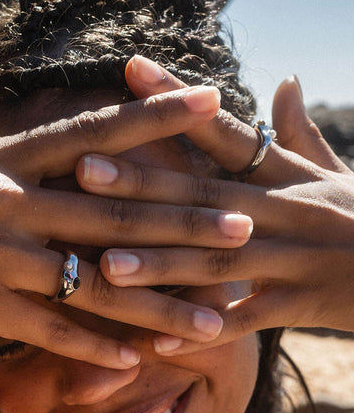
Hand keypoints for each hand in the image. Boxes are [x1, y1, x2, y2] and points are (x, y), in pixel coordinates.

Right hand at [0, 27, 254, 381]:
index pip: (85, 135)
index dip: (150, 119)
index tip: (209, 103)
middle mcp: (2, 202)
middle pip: (109, 211)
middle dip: (180, 221)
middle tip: (243, 226)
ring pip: (91, 280)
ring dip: (157, 303)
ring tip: (214, 318)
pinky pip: (47, 329)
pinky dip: (93, 347)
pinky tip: (138, 362)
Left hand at [75, 56, 353, 353]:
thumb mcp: (337, 174)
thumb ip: (300, 136)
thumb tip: (281, 81)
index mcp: (289, 176)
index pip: (226, 131)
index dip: (178, 104)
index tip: (129, 73)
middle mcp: (288, 210)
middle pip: (206, 196)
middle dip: (144, 185)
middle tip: (84, 170)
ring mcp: (296, 258)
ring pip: (220, 262)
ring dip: (162, 264)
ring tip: (108, 265)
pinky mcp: (305, 304)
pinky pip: (247, 321)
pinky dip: (205, 330)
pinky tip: (157, 339)